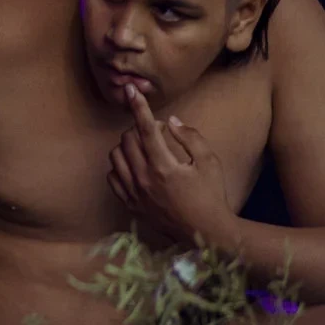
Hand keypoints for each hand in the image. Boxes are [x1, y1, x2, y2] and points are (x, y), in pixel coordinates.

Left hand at [108, 87, 233, 246]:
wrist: (207, 233)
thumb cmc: (211, 196)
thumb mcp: (209, 162)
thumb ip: (190, 137)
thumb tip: (170, 121)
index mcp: (163, 167)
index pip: (144, 128)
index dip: (138, 106)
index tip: (131, 90)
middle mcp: (143, 179)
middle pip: (127, 139)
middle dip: (140, 129)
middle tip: (157, 133)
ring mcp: (134, 194)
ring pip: (116, 156)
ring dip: (128, 146)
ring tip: (146, 149)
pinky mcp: (130, 205)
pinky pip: (113, 177)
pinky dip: (120, 166)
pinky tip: (135, 166)